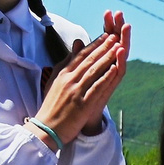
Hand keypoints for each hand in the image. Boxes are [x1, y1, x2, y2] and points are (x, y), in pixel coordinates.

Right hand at [37, 22, 127, 138]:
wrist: (45, 129)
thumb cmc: (51, 106)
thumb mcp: (55, 82)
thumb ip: (65, 65)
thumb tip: (75, 47)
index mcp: (62, 74)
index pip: (80, 56)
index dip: (94, 44)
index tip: (106, 35)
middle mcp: (69, 80)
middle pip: (89, 60)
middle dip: (103, 46)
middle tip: (115, 35)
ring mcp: (75, 91)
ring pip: (94, 70)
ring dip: (107, 57)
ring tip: (118, 46)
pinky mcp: (82, 104)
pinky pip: (96, 87)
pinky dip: (106, 76)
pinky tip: (115, 68)